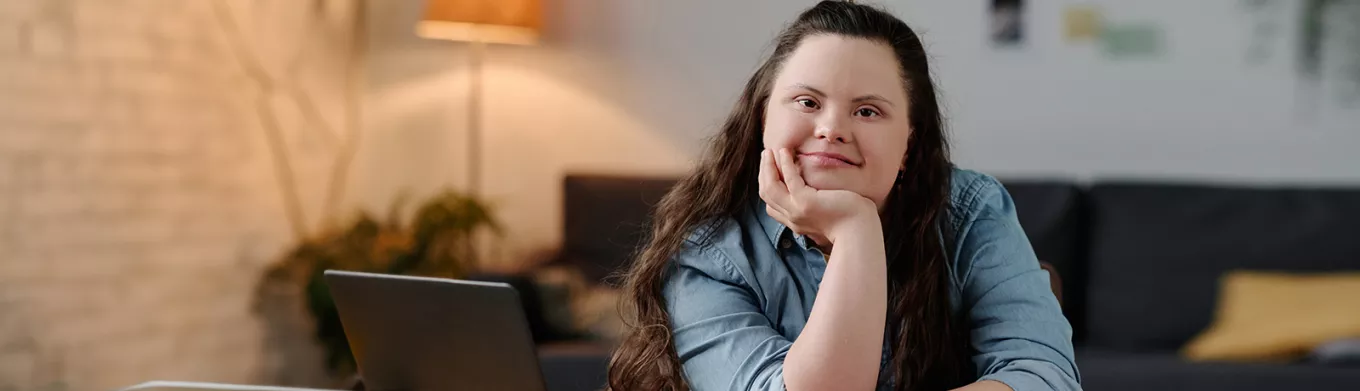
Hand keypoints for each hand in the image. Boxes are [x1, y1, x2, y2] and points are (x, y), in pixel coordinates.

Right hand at [758, 148, 876, 246]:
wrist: (861, 231)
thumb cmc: (851, 221)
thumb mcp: (827, 213)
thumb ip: (817, 205)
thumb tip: (818, 192)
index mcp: (796, 221)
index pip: (771, 205)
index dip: (767, 185)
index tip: (771, 169)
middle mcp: (792, 218)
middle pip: (766, 194)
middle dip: (764, 172)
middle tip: (766, 154)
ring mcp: (796, 211)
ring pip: (770, 187)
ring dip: (768, 167)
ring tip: (770, 150)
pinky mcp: (806, 203)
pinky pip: (789, 179)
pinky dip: (785, 164)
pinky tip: (785, 152)